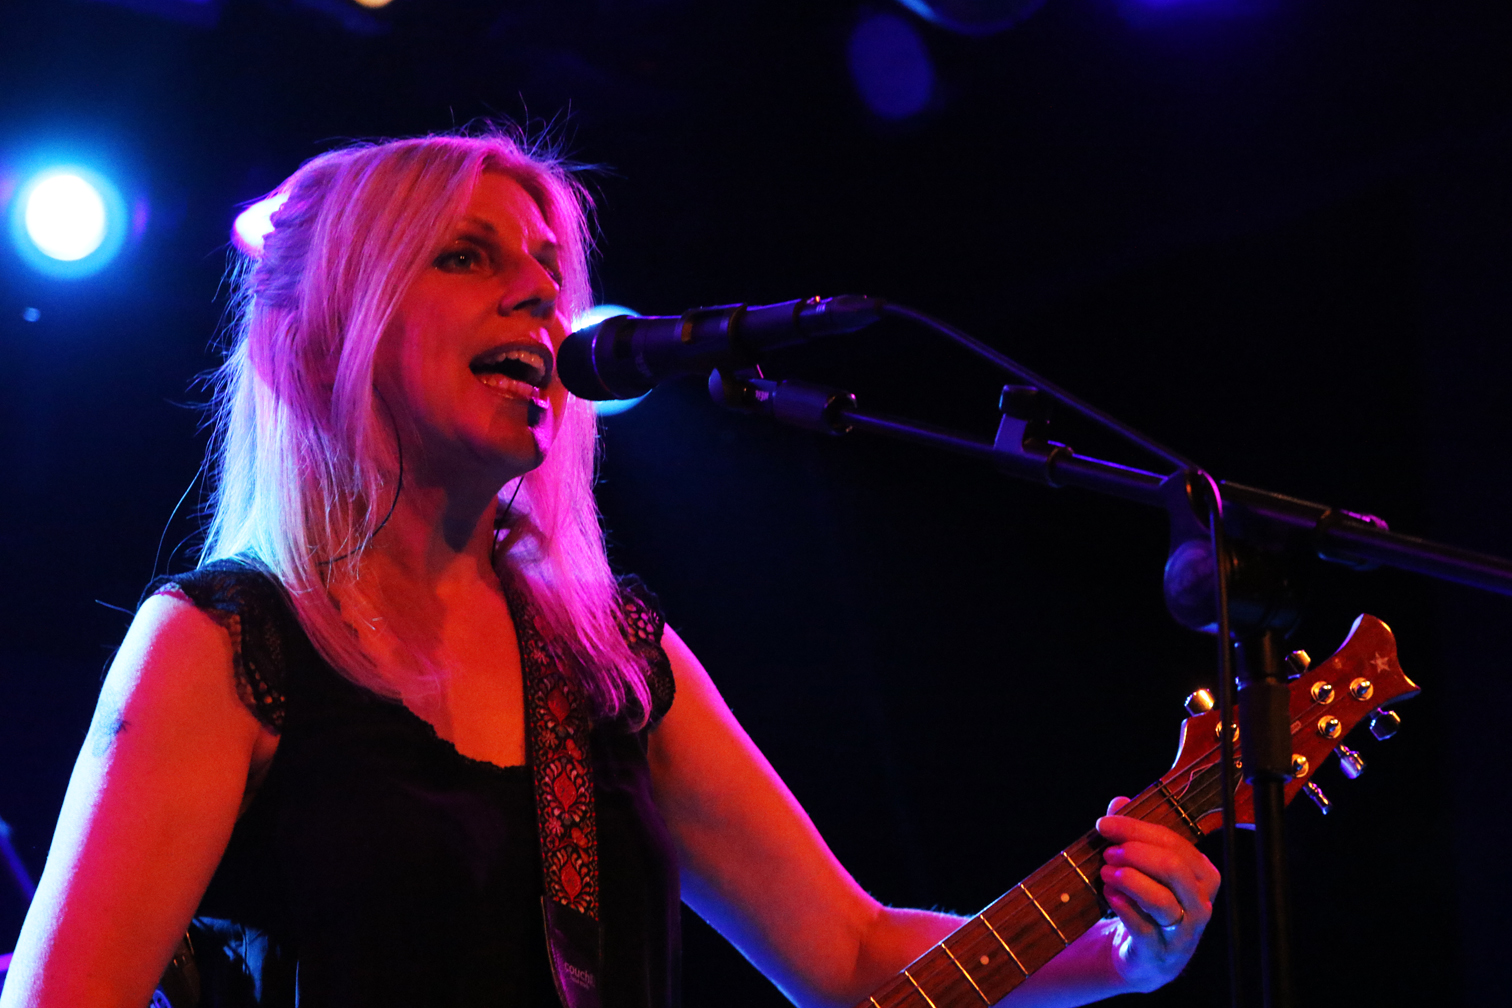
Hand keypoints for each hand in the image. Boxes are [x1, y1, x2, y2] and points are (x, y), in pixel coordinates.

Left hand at [1095, 796, 1220, 991]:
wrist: (1141, 955)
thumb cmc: (1145, 902)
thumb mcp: (1143, 866)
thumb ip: (1132, 833)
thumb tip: (1119, 802)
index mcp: (1204, 875)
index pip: (1174, 843)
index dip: (1136, 829)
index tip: (1104, 824)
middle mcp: (1201, 904)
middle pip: (1173, 868)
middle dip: (1136, 853)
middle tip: (1107, 851)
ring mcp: (1184, 933)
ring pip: (1163, 900)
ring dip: (1129, 880)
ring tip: (1105, 871)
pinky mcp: (1160, 953)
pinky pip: (1145, 928)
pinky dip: (1124, 907)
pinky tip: (1109, 894)